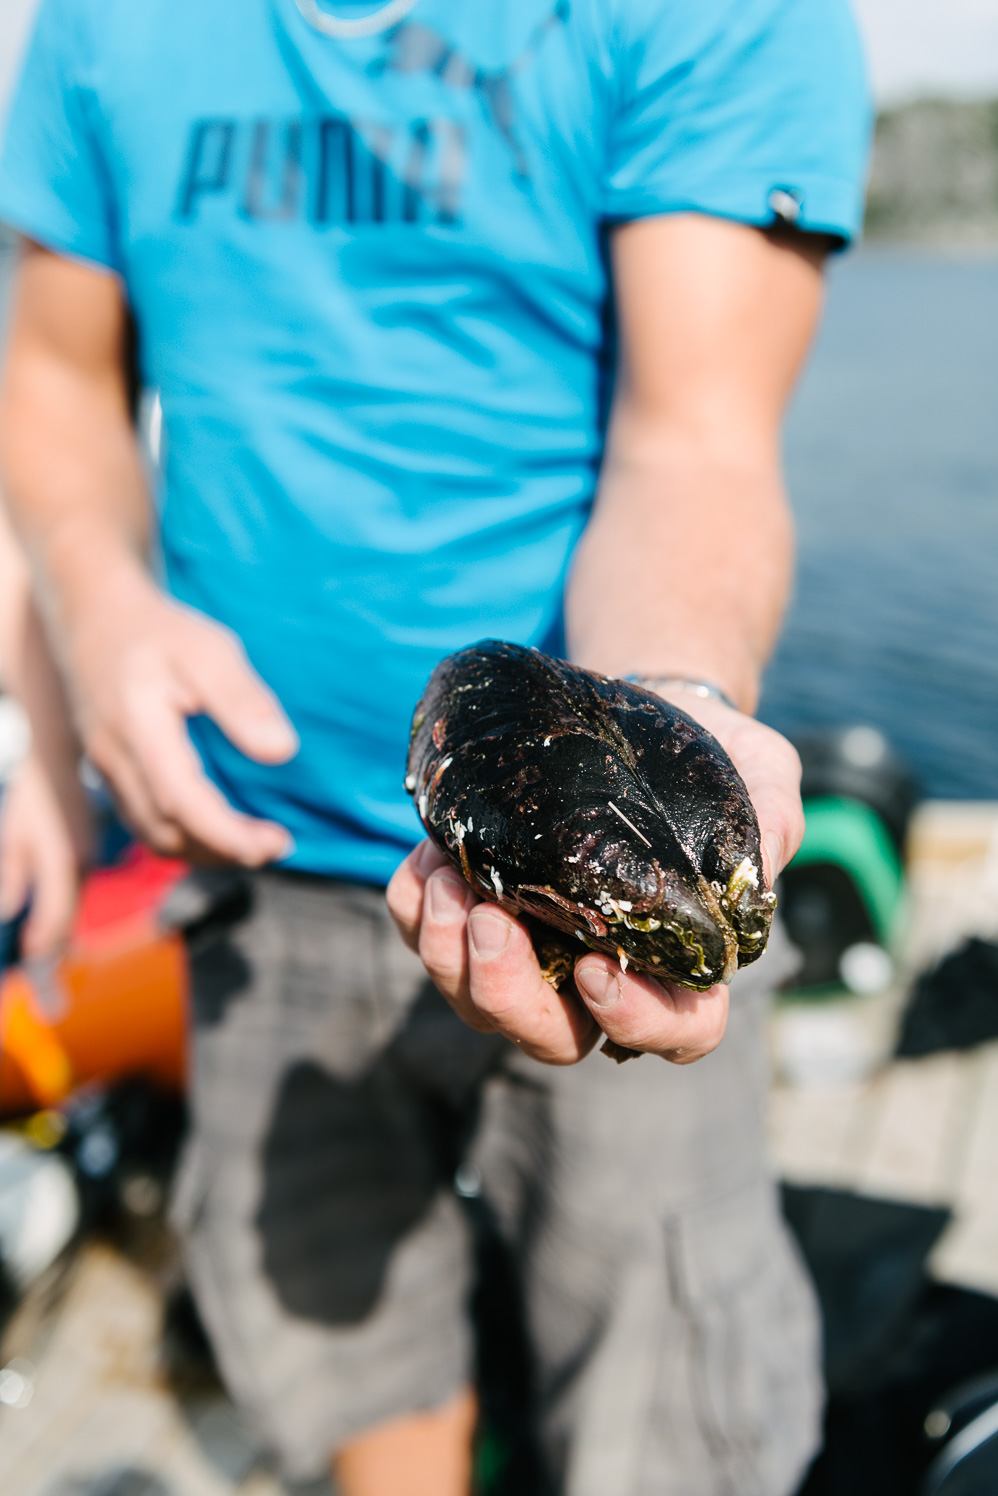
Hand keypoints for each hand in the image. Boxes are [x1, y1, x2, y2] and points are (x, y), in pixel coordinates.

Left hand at [0, 751, 92, 957]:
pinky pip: (75, 893)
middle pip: (67, 919)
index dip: (43, 948)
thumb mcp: (13, 835)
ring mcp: (88, 859)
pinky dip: (62, 914)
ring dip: (57, 934)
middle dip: (52, 950)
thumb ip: (12, 876)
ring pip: (72, 908)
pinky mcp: (86, 855)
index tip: (32, 968)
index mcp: (63, 861)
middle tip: (41, 982)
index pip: (55, 918)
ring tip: (42, 962)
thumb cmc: (31, 794)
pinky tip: (49, 925)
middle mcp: (82, 865)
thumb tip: (9, 911)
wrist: (59, 759)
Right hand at [67, 565, 297, 864]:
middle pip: (166, 831)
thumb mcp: (210, 650)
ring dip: (204, 850)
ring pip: (152, 833)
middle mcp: (115, 758)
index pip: (181, 801)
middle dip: (223, 851)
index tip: (273, 845)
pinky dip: (184, 835)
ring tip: (254, 843)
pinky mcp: (111, 772)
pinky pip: (144, 821)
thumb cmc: (160, 631)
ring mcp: (107, 769)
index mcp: (139, 727)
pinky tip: (219, 827)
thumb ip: (243, 700)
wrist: (95, 617)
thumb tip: (282, 752)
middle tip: (276, 845)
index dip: (226, 834)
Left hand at [386, 699, 802, 1066]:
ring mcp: (532, 947)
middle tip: (486, 925)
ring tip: (447, 878)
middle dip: (506, 994)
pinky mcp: (476, 910)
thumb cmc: (716, 759)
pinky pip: (429, 938)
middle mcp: (598, 974)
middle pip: (551, 1035)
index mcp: (681, 963)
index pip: (674, 1031)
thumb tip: (758, 867)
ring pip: (477, 1000)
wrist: (647, 712)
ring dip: (448, 953)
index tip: (596, 968)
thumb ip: (770, 822)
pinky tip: (426, 858)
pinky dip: (415, 910)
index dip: (635, 1020)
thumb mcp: (763, 775)